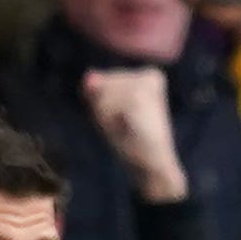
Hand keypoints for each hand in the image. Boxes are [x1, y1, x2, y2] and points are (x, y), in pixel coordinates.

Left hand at [82, 68, 187, 202]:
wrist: (152, 165)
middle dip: (103, 109)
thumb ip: (96, 90)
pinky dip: (107, 121)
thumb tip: (88, 76)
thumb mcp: (108, 111)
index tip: (123, 118)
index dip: (104, 104)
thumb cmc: (130, 139)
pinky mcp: (139, 98)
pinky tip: (124, 127)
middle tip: (122, 125)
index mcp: (149, 74)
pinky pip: (105, 105)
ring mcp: (147, 85)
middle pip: (102, 86)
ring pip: (102, 96)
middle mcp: (151, 74)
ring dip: (104, 117)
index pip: (104, 80)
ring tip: (124, 128)